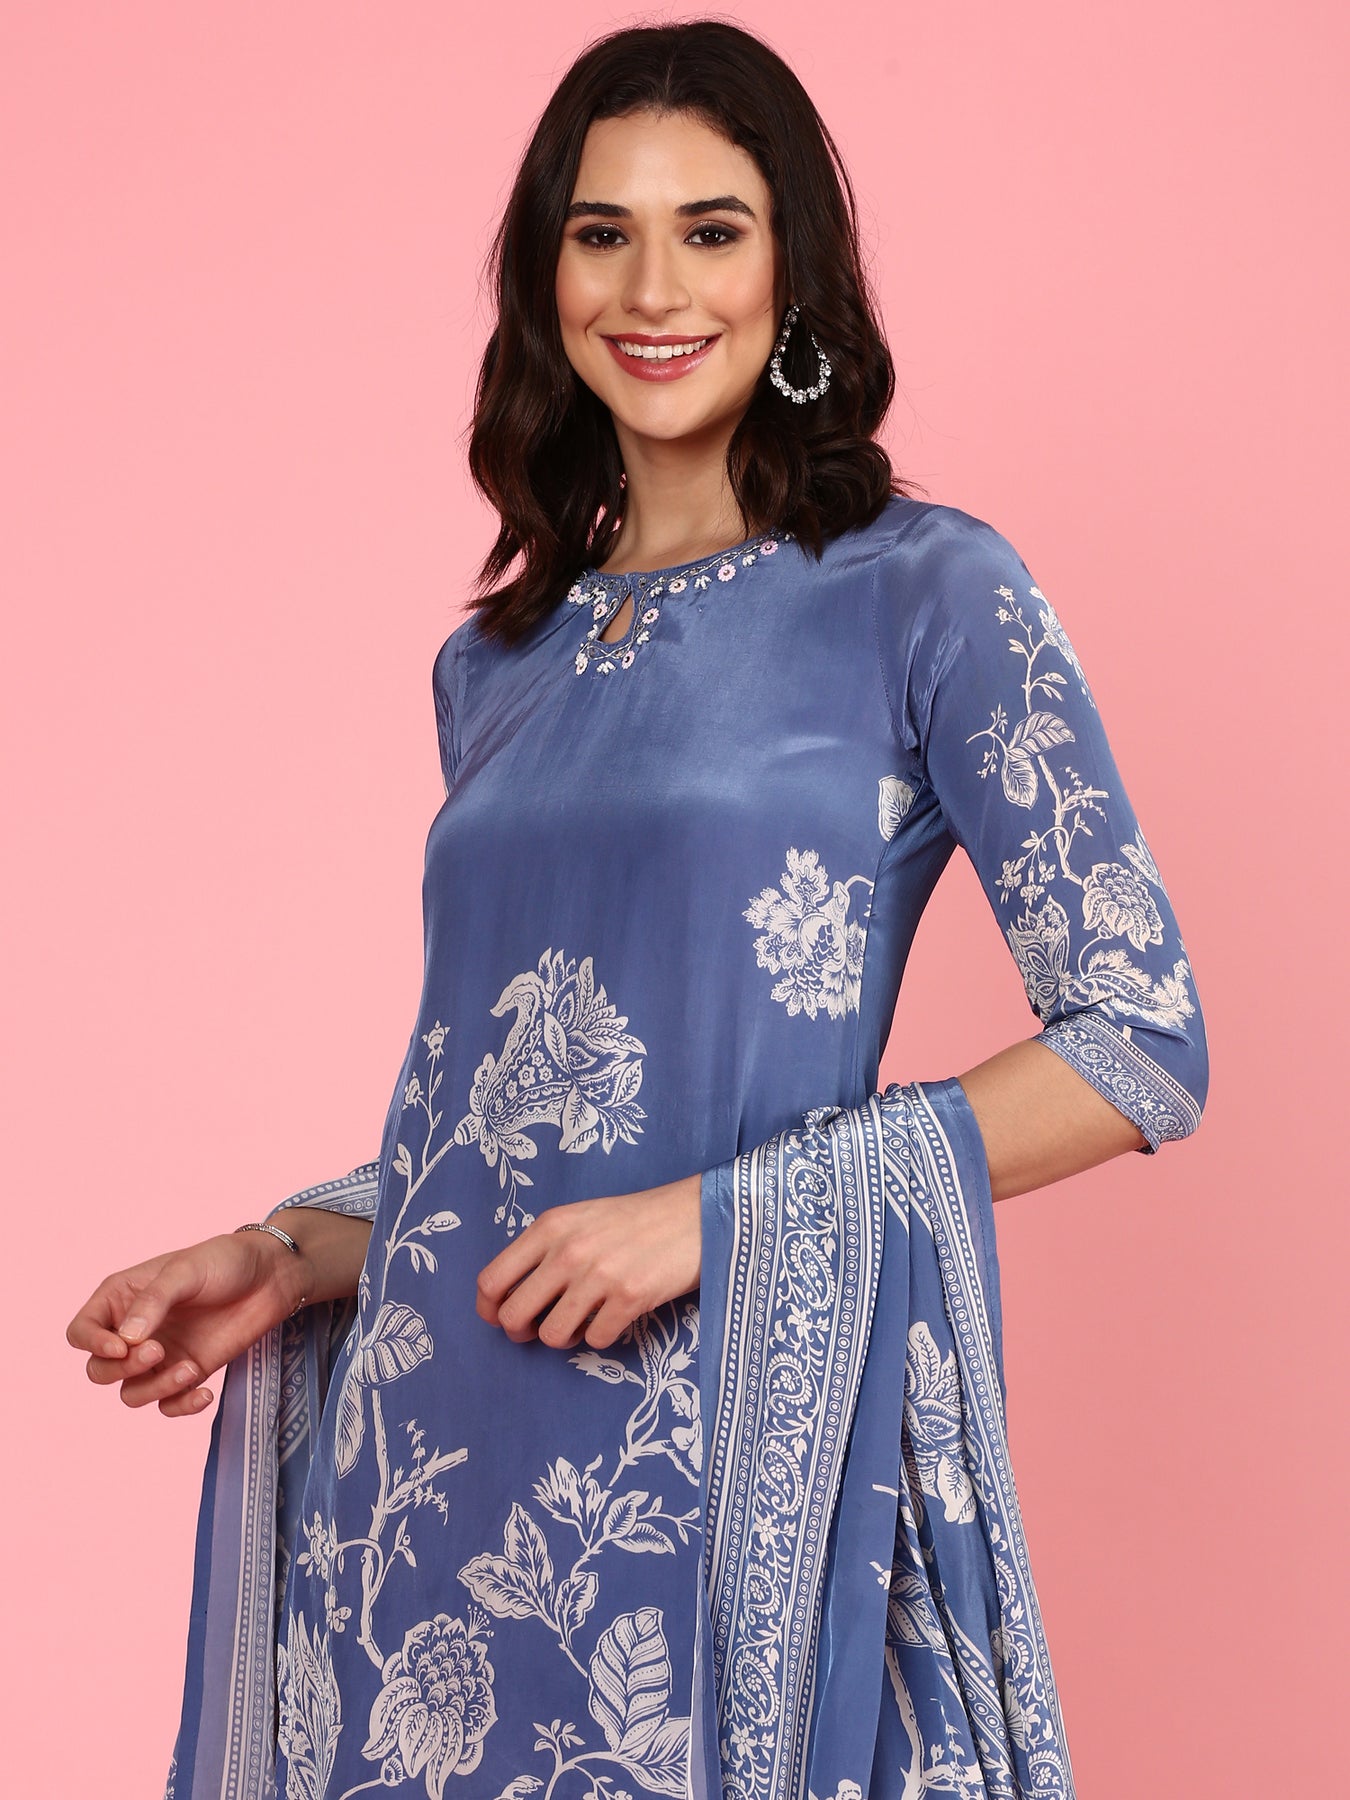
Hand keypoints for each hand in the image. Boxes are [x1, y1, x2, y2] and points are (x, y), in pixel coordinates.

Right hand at [65, 1228, 310, 1417]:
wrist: (272, 1276)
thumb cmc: (225, 1261)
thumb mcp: (186, 1270)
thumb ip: (153, 1301)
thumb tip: (127, 1340)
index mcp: (122, 1298)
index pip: (81, 1333)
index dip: (93, 1345)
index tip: (123, 1345)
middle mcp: (135, 1331)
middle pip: (100, 1370)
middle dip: (122, 1369)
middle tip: (158, 1351)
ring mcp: (161, 1355)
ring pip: (131, 1393)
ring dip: (154, 1389)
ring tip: (189, 1369)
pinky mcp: (188, 1371)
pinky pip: (167, 1405)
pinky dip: (180, 1405)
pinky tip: (205, 1392)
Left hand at [476, 1174, 700, 1351]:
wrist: (695, 1214)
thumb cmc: (635, 1218)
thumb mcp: (580, 1218)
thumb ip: (545, 1248)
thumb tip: (511, 1295)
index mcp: (550, 1227)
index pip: (492, 1279)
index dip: (489, 1309)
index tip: (499, 1317)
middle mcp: (569, 1251)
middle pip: (514, 1315)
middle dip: (521, 1332)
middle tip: (538, 1329)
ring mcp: (599, 1276)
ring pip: (552, 1335)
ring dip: (564, 1337)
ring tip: (580, 1322)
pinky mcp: (630, 1298)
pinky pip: (596, 1340)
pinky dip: (601, 1336)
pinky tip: (613, 1317)